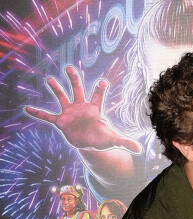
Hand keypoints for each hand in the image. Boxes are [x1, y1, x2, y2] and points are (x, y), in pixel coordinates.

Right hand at [25, 66, 141, 153]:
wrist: (90, 143)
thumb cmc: (103, 138)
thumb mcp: (114, 140)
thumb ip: (126, 143)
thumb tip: (140, 150)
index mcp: (95, 109)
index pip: (98, 95)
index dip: (101, 89)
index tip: (103, 82)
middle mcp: (81, 106)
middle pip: (78, 89)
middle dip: (74, 79)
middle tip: (70, 68)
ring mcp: (70, 113)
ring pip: (62, 97)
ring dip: (56, 89)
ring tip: (49, 79)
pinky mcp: (61, 122)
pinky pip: (48, 116)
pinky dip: (38, 113)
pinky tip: (27, 109)